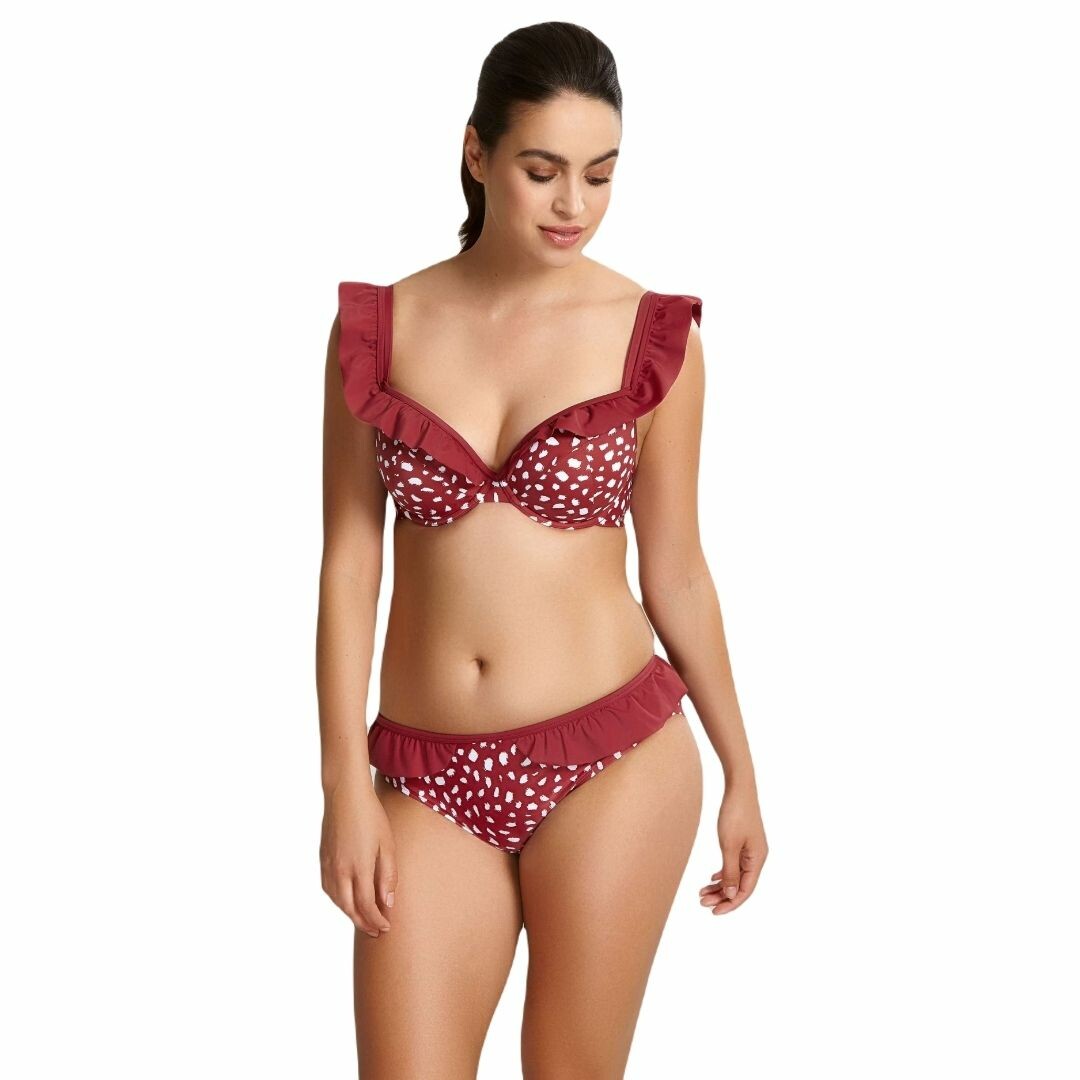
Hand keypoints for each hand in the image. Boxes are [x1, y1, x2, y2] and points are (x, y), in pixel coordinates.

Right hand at [320, 783, 396, 937]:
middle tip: (376, 931)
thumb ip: (388, 875)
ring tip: (363, 919)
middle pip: (350, 908)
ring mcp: (328, 865)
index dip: (377, 920)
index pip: (367, 906)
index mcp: (359, 867)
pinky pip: (328, 888)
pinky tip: (346, 901)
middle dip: (364, 923)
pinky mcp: (323, 859)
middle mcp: (340, 871)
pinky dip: (338, 900)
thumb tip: (387, 903)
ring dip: (350, 914)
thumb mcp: (387, 844)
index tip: (387, 927)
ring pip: (337, 901)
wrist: (345, 795)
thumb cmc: (371, 816)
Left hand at [698, 785, 766, 915]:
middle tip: (702, 902)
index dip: (731, 903)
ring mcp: (751, 849)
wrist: (738, 788)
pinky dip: (723, 872)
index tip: (714, 911)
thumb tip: (731, 895)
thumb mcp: (729, 845)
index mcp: (757, 860)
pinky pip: (734, 864)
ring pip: (735, 875)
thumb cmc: (735, 814)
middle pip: (740, 885)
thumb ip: (730, 872)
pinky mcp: (743, 842)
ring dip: (720, 885)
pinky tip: (712, 878)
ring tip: (702, 892)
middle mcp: (757, 857)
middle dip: (722, 896)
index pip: (746, 890)